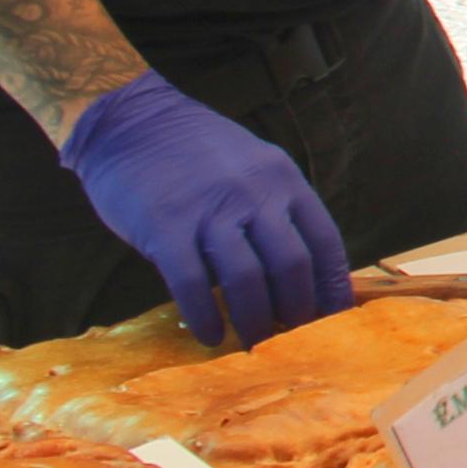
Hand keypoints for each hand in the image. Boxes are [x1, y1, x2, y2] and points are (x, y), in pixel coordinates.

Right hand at [59, 71, 354, 344]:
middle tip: (292, 340)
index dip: (333, 287)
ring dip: (255, 321)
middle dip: (297, 312)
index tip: (336, 321)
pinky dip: (205, 317)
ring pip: (248, 280)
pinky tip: (210, 336)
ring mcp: (210, 211)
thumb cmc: (196, 153)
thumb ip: (276, 209)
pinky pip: (192, 284)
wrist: (130, 122)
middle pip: (292, 266)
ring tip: (254, 345)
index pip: (325, 242)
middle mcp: (255, 194)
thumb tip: (301, 269)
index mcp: (283, 180)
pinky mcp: (166, 227)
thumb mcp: (254, 166)